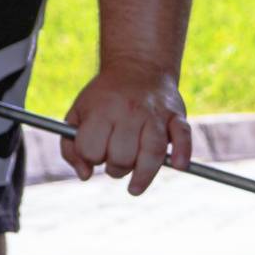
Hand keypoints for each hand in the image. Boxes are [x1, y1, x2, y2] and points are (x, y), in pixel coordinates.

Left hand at [60, 62, 192, 194]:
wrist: (139, 66)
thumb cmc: (104, 97)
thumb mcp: (78, 114)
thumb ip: (71, 147)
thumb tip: (85, 175)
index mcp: (101, 111)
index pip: (92, 149)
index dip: (90, 157)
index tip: (94, 153)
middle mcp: (130, 112)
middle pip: (122, 156)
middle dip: (116, 168)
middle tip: (116, 162)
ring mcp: (156, 115)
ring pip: (152, 152)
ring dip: (143, 175)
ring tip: (134, 188)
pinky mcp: (177, 116)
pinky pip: (183, 136)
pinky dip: (182, 152)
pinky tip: (178, 165)